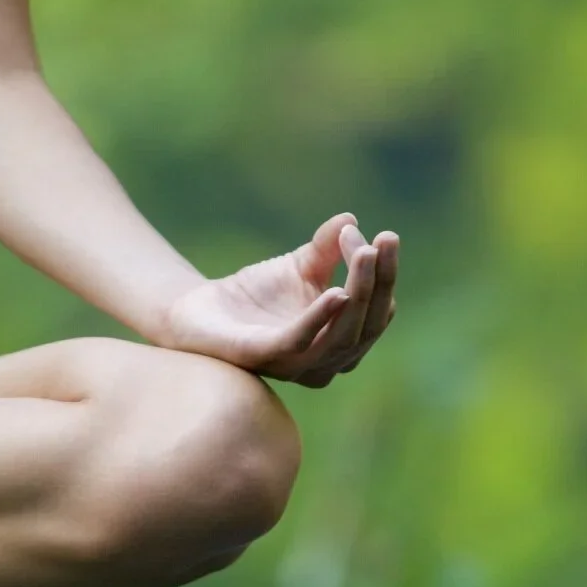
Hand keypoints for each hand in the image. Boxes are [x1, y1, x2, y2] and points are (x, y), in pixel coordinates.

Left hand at [158, 213, 398, 387]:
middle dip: (379, 282)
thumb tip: (351, 220)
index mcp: (342, 342)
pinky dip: (321, 318)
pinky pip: (302, 342)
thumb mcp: (300, 265)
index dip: (384, 275)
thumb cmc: (255, 295)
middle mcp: (327, 362)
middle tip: (383, 241)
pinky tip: (337, 292)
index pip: (378, 311)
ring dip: (359, 293)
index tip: (387, 236)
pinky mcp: (266, 358)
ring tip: (364, 254)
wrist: (199, 311)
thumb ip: (328, 247)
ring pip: (342, 335)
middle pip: (367, 325)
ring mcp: (297, 366)